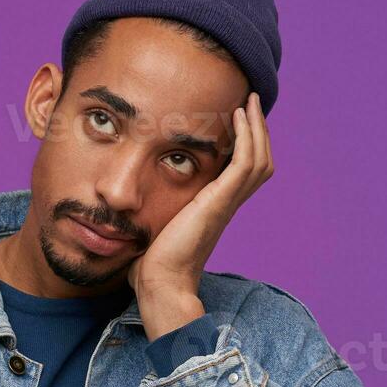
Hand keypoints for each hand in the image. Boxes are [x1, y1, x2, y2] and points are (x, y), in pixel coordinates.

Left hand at [127, 92, 273, 305]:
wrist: (160, 284)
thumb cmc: (152, 266)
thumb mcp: (154, 227)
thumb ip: (152, 212)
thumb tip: (127, 205)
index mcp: (215, 209)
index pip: (242, 172)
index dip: (245, 145)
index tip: (236, 120)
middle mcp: (226, 205)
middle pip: (259, 162)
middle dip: (257, 131)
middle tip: (250, 102)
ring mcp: (226, 203)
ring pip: (258, 159)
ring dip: (256, 128)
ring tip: (248, 101)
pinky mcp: (220, 201)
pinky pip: (245, 163)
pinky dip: (247, 137)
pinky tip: (237, 115)